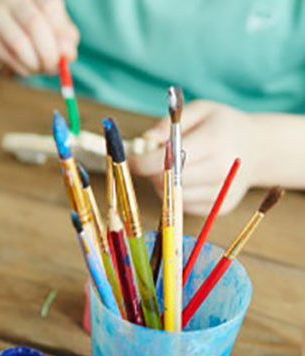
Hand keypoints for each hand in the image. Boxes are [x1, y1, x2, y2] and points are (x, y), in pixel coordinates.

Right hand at [0, 0, 78, 77]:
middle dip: (49, 52)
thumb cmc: (18, 28)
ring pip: (20, 43)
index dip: (62, 32)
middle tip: (53, 68)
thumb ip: (62, 37)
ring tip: (38, 70)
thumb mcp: (44, 27)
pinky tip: (25, 69)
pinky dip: (22, 68)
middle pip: (34, 23)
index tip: (69, 55)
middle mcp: (13, 0)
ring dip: (34, 63)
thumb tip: (69, 55)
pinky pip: (8, 57)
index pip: (51, 7)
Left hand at [130, 99, 254, 215]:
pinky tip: (188, 180)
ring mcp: (221, 192)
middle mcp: (220, 170)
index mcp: (214, 142)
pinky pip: (183, 207)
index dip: (142, 162)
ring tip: (173, 168)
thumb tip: (144, 141)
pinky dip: (177, 195)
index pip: (166, 160)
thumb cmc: (224, 126)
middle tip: (152, 161)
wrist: (259, 149)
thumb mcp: (201, 110)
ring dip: (162, 185)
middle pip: (165, 181)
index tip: (131, 159)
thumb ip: (169, 123)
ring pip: (171, 197)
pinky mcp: (219, 208)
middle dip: (151, 172)